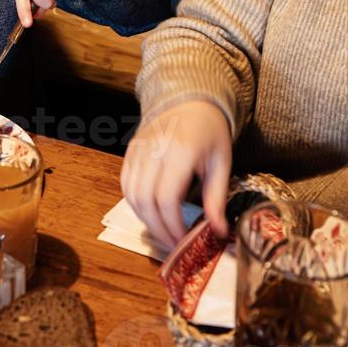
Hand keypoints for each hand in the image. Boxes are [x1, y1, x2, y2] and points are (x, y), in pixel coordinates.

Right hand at [121, 100, 233, 246]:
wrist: (190, 102)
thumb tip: (218, 233)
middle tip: (173, 244)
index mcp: (180, 152)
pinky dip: (135, 204)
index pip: (167, 198)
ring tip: (163, 232)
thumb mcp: (221, 163)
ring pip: (131, 195)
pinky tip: (151, 213)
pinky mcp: (130, 151)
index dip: (173, 225)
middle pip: (145, 200)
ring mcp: (138, 150)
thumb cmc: (210, 133)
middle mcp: (154, 150)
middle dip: (158, 229)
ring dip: (145, 219)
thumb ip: (216, 198)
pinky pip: (125, 184)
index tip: (184, 241)